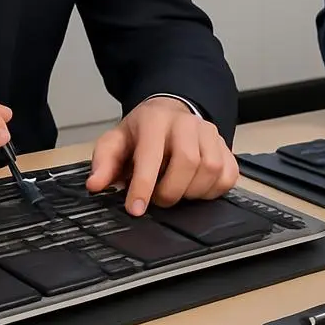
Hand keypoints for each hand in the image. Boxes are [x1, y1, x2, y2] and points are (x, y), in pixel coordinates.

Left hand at [86, 97, 237, 215]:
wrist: (168, 115)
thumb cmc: (141, 134)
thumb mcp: (115, 142)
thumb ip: (104, 162)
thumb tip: (95, 185)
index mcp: (155, 120)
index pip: (152, 154)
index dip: (144, 185)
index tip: (136, 209)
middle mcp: (187, 123)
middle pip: (189, 162)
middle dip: (170, 191)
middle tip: (157, 199)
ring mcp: (210, 134)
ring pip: (211, 170)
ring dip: (191, 192)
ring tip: (175, 191)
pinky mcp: (226, 147)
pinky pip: (228, 176)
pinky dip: (212, 191)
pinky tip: (195, 189)